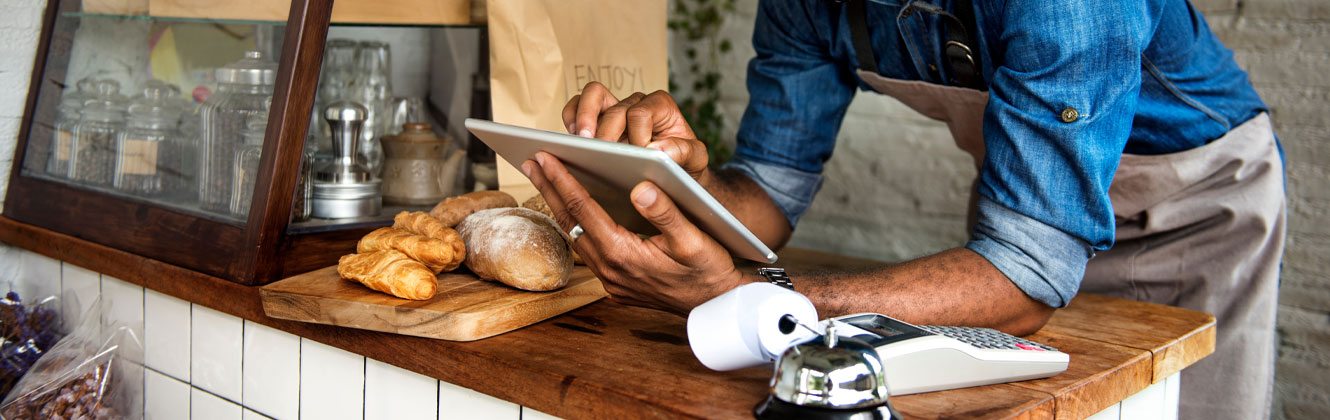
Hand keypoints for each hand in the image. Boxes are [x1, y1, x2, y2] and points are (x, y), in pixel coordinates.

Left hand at [522, 151, 749, 314]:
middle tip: (530, 161)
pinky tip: (574, 208)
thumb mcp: (694, 239)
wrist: (717, 305)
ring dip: (559, 206)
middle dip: (549, 189)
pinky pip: (588, 249)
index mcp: (623, 254)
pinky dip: (576, 223)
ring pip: (576, 235)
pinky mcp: (616, 283)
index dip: (562, 180)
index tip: (544, 157)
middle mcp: (610, 270)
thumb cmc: (709, 270)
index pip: (584, 209)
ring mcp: (610, 279)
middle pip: (570, 221)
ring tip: (545, 179)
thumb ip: (666, 212)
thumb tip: (640, 187)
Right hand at [562, 82, 710, 180]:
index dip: (636, 134)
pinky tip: (573, 141)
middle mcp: (636, 103)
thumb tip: (657, 150)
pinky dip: (571, 118)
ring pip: (592, 95)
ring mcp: (614, 110)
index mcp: (661, 106)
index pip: (640, 112)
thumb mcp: (696, 160)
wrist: (676, 172)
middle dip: (606, 130)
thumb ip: (684, 152)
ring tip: (581, 142)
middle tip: (601, 151)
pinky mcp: (597, 121)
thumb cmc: (685, 164)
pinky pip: (577, 107)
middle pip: (613, 106)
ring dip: (583, 117)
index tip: (639, 155)